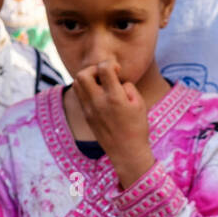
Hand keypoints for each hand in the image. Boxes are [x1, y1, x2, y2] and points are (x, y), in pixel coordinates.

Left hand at [74, 60, 153, 186]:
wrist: (127, 152)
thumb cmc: (137, 128)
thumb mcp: (140, 104)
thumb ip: (128, 87)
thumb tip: (117, 81)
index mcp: (114, 98)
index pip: (103, 68)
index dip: (111, 64)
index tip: (118, 71)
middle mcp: (98, 102)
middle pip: (83, 74)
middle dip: (93, 69)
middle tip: (104, 75)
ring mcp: (89, 110)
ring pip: (77, 83)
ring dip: (87, 78)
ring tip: (100, 84)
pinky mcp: (86, 116)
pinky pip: (80, 95)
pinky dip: (86, 89)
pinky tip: (98, 94)